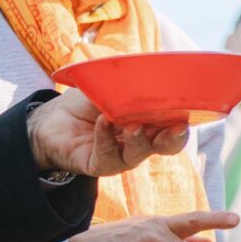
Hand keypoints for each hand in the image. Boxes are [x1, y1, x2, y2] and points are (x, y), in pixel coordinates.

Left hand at [27, 90, 188, 176]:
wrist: (54, 117)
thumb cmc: (89, 101)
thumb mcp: (114, 87)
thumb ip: (134, 87)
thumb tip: (153, 77)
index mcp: (153, 122)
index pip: (176, 127)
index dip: (185, 124)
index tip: (187, 116)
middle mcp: (143, 141)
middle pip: (167, 146)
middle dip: (174, 138)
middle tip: (176, 127)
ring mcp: (122, 155)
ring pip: (139, 153)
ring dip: (139, 139)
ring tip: (132, 125)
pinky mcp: (100, 164)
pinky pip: (108, 156)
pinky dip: (106, 138)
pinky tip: (103, 122)